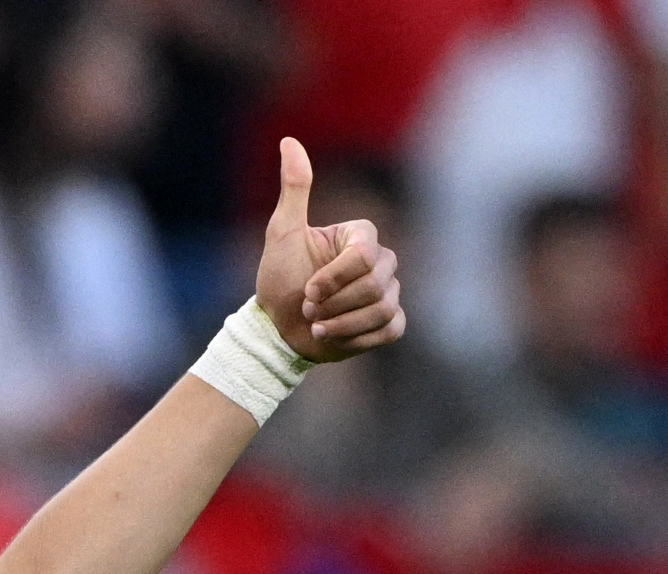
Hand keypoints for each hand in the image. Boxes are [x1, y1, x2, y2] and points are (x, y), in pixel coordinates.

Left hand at [254, 137, 404, 362]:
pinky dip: (357, 338)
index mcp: (361, 236)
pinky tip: (334, 336)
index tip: (307, 289)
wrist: (277, 329)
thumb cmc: (278, 279)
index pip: (364, 255)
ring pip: (382, 309)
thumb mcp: (282, 233)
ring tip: (317, 324)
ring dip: (341, 323)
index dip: (334, 278)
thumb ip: (294, 189)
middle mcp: (382, 260)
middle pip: (375, 284)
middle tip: (308, 307)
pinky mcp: (390, 322)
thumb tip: (289, 140)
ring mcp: (389, 292)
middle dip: (334, 303)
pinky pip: (390, 329)